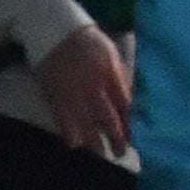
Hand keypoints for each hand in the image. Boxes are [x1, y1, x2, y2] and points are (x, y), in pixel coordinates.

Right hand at [32, 26, 131, 159]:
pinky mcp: (56, 97)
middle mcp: (94, 88)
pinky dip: (68, 133)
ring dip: (94, 143)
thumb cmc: (88, 41)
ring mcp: (74, 95)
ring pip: (87, 124)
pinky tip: (74, 146)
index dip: (129, 122)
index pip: (124, 105)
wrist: (57, 32)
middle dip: (115, 138)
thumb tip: (128, 98)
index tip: (132, 137)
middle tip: (120, 154)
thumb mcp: (111, 54)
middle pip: (108, 118)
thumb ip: (120, 76)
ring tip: (101, 157)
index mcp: (111, 75)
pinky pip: (63, 120)